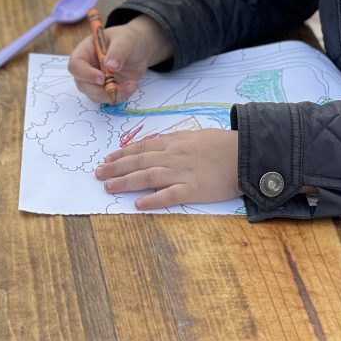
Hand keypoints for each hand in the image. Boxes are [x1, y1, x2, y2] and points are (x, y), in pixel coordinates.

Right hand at [67, 15, 171, 104]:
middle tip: (119, 88)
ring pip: (96, 95)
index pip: (75, 65)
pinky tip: (131, 85)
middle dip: (100, 90)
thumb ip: (118, 51)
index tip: (102, 78)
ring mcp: (96, 81)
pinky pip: (108, 98)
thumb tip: (110, 66)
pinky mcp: (106, 89)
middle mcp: (87, 68)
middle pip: (82, 85)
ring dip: (113, 94)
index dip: (85, 74)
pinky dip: (120, 96)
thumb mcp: (125, 40)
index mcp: (85, 51)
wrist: (139, 49)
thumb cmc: (128, 39)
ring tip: (131, 84)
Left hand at [95, 129, 238, 209]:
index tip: (106, 160)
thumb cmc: (221, 144)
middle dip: (116, 168)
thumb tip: (156, 144)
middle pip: (139, 162)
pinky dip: (152, 200)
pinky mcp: (192, 189)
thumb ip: (175, 141)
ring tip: (108, 187)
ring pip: (147, 177)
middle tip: (97, 174)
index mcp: (173, 143)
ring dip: (125, 182)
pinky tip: (138, 204)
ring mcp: (181, 173)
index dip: (122, 154)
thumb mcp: (194, 135)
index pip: (141, 148)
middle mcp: (173, 156)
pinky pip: (169, 195)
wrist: (243, 154)